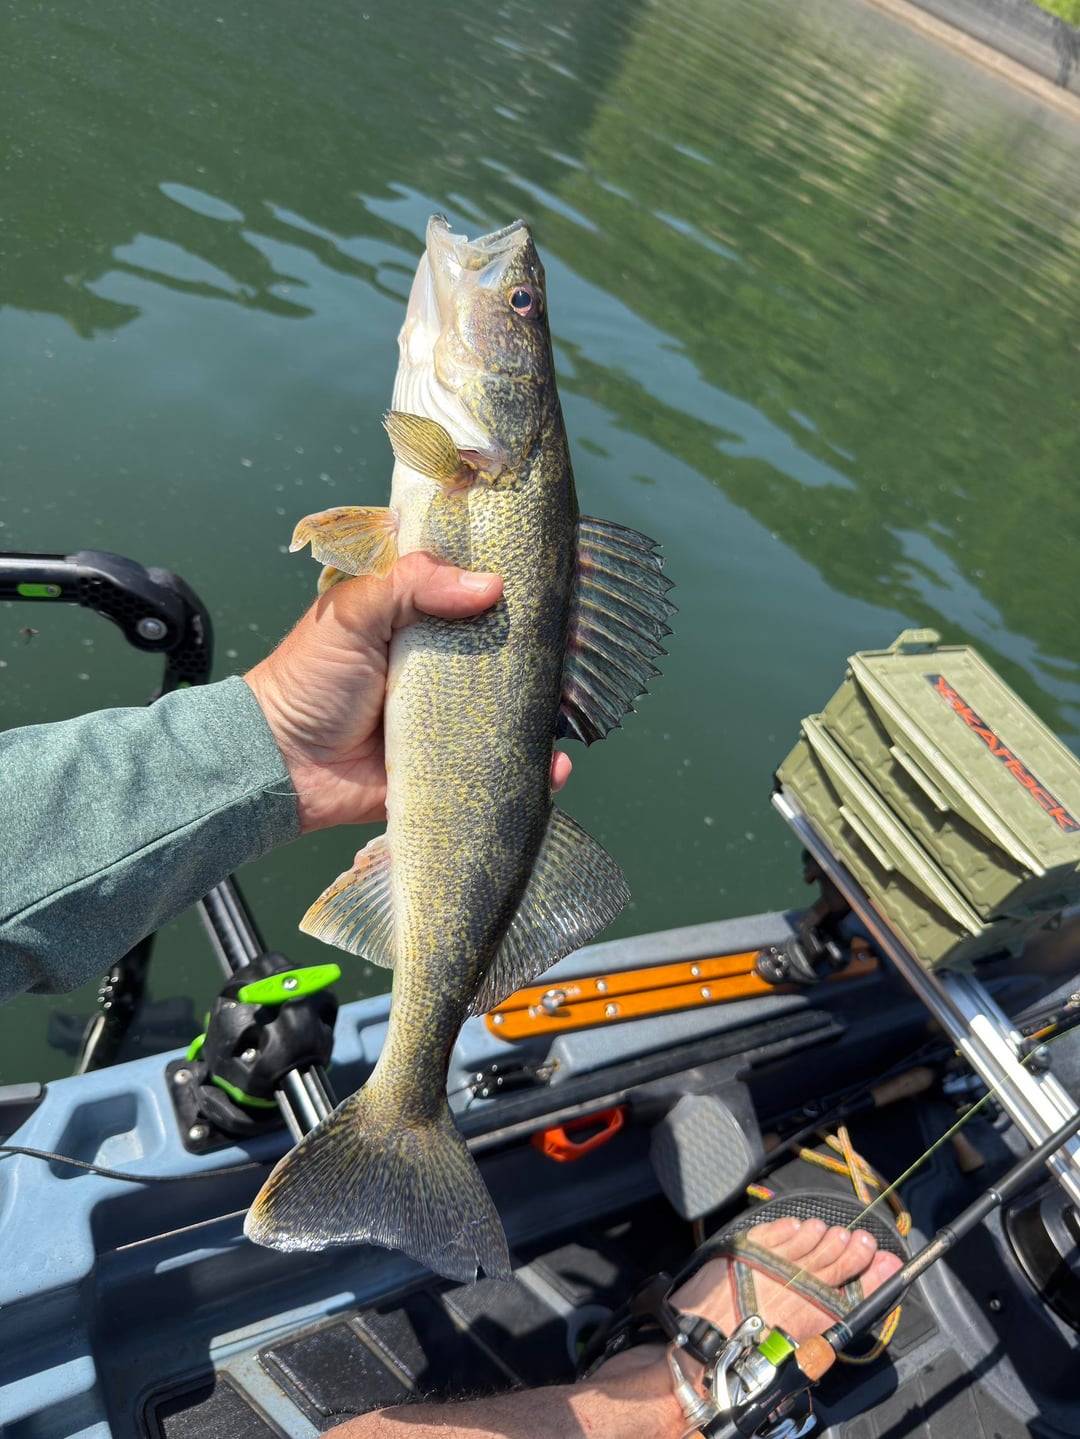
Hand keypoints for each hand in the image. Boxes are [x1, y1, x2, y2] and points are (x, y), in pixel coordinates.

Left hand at [245, 552, 571, 833]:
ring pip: (514, 703)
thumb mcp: (353, 612)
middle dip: (546, 645)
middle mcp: (441, 657)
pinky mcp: (454, 759)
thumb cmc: (308, 679)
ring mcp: (451, 709)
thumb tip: (490, 587)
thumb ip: (411, 584)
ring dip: (546, 705)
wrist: (283, 766)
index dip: (513, 577)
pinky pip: (502, 760)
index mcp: (416, 614)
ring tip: (571, 702)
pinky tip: (555, 763)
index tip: (559, 569)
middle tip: (579, 641)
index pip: (473, 585)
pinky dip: (535, 764)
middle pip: (506, 644)